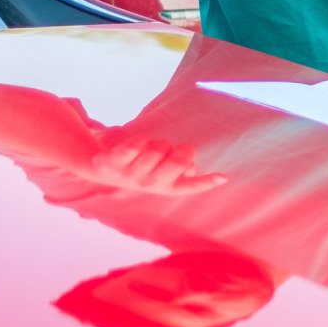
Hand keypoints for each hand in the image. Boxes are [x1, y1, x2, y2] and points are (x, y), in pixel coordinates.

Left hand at [85, 130, 224, 195]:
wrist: (104, 170)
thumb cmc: (143, 168)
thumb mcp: (164, 175)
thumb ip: (184, 171)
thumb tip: (192, 170)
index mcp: (165, 187)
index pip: (189, 187)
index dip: (206, 182)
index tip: (223, 176)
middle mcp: (150, 184)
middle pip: (179, 160)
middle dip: (181, 148)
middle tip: (171, 151)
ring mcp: (132, 174)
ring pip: (159, 147)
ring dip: (156, 143)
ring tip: (147, 151)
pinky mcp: (115, 163)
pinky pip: (137, 143)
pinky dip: (139, 139)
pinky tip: (133, 147)